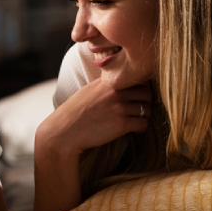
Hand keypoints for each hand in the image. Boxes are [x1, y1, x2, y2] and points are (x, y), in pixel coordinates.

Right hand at [37, 79, 151, 155]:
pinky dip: (141, 128)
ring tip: (136, 121)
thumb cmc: (73, 113)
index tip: (136, 96)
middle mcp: (115, 92)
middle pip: (146, 93)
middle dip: (145, 102)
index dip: (138, 88)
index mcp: (108, 82)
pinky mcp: (122, 124)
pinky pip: (143, 124)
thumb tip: (115, 81)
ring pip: (147, 109)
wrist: (65, 132)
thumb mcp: (87, 91)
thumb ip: (104, 84)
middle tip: (139, 110)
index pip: (134, 78)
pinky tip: (134, 130)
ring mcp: (120, 107)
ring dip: (144, 116)